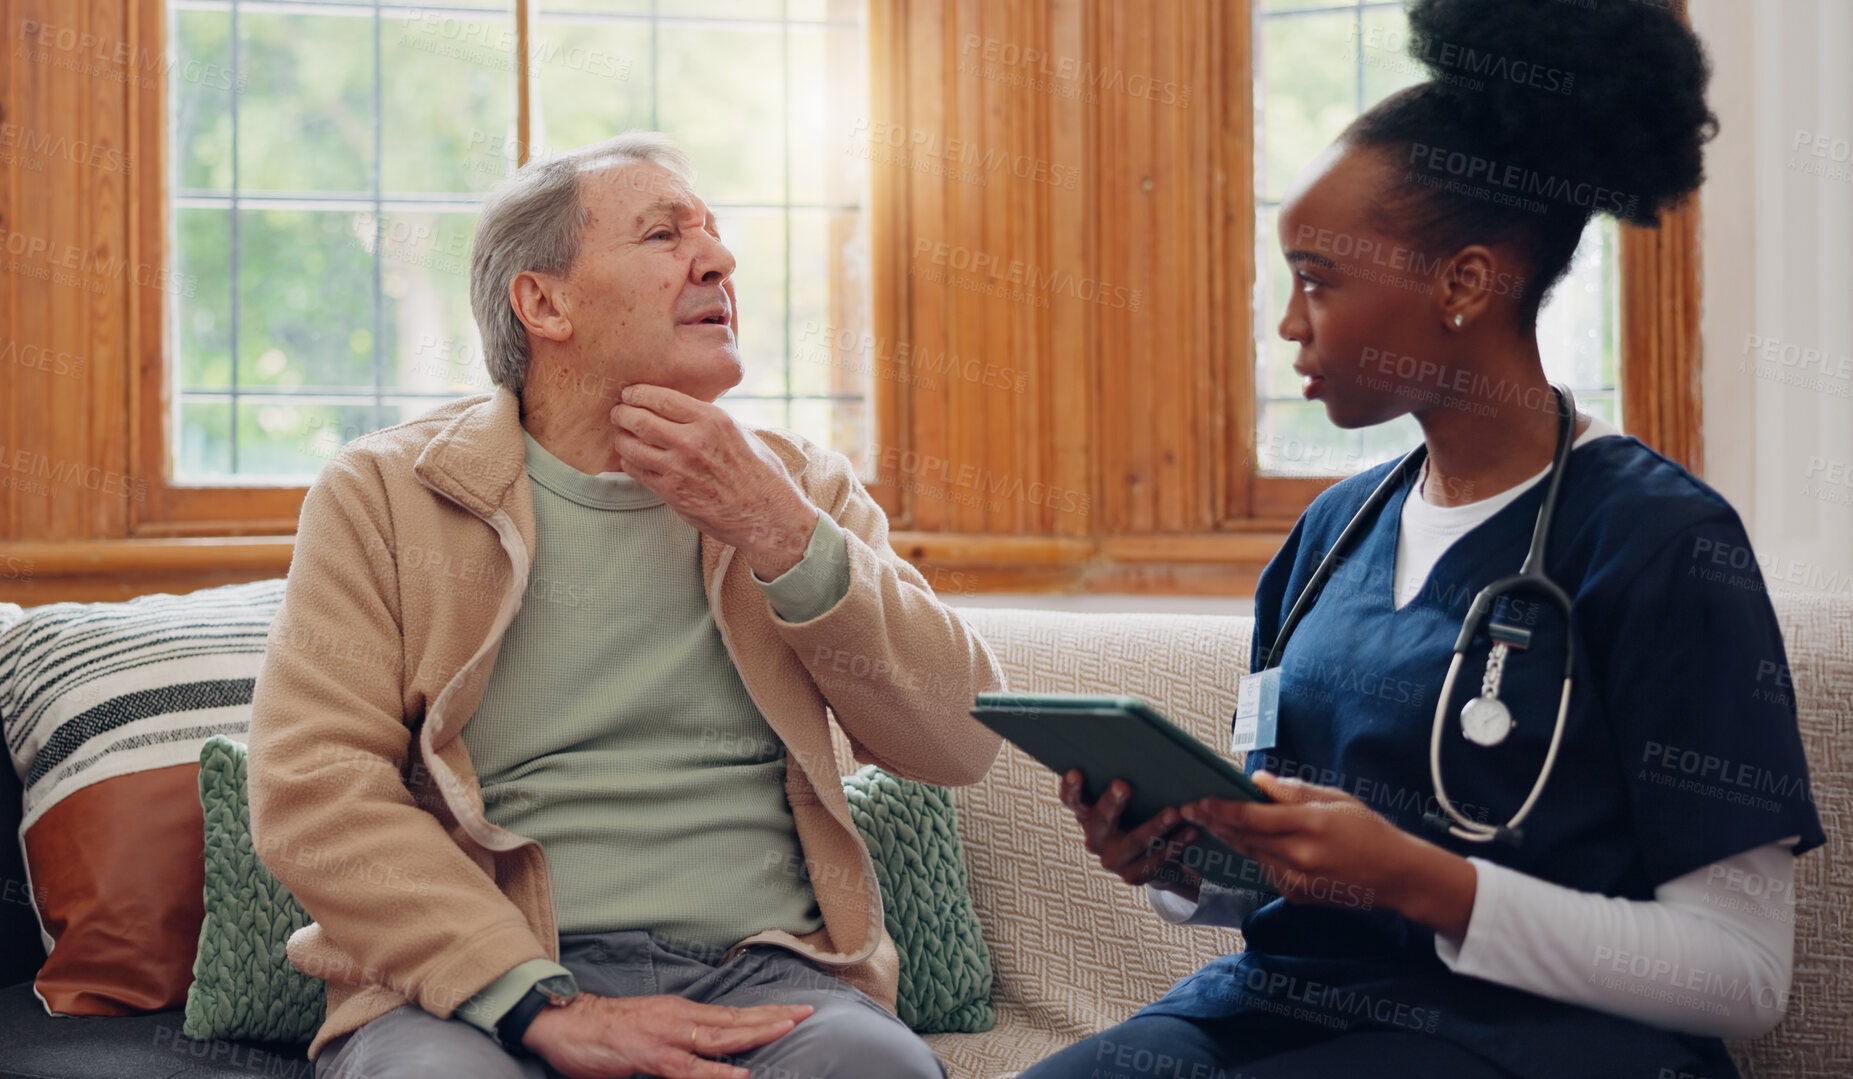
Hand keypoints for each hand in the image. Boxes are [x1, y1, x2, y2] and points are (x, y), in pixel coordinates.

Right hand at [522, 992, 812, 1078]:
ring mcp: (666, 1035)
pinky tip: (741, 1075)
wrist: (563, 1023)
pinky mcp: (650, 1055)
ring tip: (787, 1028)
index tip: (794, 1010)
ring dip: (755, 1033)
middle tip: (807, 1012)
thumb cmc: (603, 1032)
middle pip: (734, 1019)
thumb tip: (705, 1049)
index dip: (764, 1012)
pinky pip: (690, 1068)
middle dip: (772, 1017)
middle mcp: (679, 1017)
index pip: (731, 1013)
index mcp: (680, 1012)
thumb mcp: (648, 1030)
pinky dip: (718, 1073)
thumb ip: (678, 1038)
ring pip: (720, 1036)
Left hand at [611, 385, 818, 578]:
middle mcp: (693, 441)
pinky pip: (637, 472)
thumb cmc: (761, 474)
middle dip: (622, 413)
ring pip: (631, 446)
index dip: (638, 393)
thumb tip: (684, 411)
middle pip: (639, 419)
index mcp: (713, 420)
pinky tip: (632, 458)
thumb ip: (710, 421)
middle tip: (618, 413)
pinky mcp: (672, 493)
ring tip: (621, 435)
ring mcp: (679, 469)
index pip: (661, 398)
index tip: (630, 393)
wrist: (767, 516)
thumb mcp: (742, 433)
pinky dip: (629, 462)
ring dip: (621, 438)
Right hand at [1058, 770, 1202, 901]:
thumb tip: (1142, 747)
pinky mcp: (1133, 876)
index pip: (1072, 800)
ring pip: (1134, 842)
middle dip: (1113, 802)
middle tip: (1124, 785)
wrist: (1154, 858)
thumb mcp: (1129, 800)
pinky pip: (1156, 860)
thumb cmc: (1141, 814)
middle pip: (1101, 819)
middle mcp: (1095, 838)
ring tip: (1174, 812)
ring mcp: (1112, 860)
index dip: (1071, 787)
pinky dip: (1176, 844)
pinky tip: (1191, 831)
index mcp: (1087, 814)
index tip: (1076, 772)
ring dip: (1155, 826)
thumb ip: (1128, 780)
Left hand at [1178, 771, 1475, 937]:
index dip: (1222, 809)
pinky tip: (1244, 842)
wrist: (1396, 876)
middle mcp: (1300, 856)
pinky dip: (1254, 855)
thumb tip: (1257, 781)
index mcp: (1310, 825)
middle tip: (1191, 809)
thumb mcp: (1336, 799)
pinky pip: (1266, 871)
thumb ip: (1293, 791)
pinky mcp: (1298, 895)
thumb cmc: (1369, 830)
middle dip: (1216, 822)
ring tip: (1209, 821)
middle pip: (1245, 838)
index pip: (1253, 817)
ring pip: (1252, 855)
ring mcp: (1298, 881)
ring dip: (1229, 838)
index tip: (1199, 800)